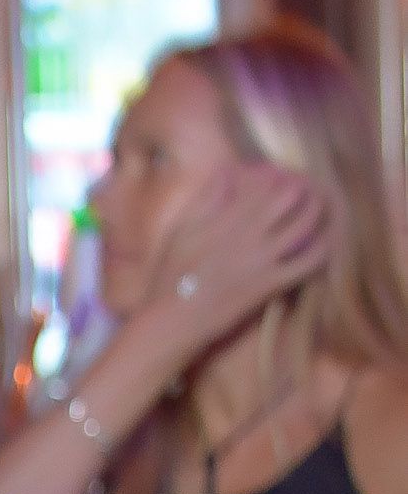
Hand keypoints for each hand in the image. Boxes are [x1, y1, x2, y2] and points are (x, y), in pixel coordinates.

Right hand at [151, 160, 329, 356]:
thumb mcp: (180, 233)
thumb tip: (226, 171)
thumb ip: (204, 201)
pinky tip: (323, 243)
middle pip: (289, 197)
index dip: (277, 174)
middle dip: (302, 187)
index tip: (281, 173)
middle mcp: (249, 235)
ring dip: (316, 210)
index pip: (263, 183)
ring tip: (319, 206)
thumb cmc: (170, 278)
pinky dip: (320, 249)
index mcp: (226, 218)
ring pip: (304, 224)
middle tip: (307, 186)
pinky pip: (307, 263)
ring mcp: (262, 260)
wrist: (173, 321)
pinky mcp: (270, 284)